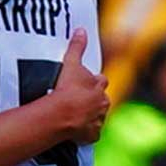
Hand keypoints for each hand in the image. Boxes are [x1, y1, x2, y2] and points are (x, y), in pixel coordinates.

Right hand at [50, 28, 109, 144]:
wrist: (63, 113)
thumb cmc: (66, 88)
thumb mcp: (70, 63)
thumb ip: (76, 47)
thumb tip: (81, 30)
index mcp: (99, 85)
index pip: (100, 81)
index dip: (93, 81)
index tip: (84, 83)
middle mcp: (102, 102)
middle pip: (101, 100)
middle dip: (94, 99)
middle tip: (79, 100)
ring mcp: (98, 119)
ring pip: (98, 116)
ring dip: (90, 115)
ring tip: (76, 115)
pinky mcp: (92, 135)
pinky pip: (91, 133)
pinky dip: (86, 132)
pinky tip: (76, 131)